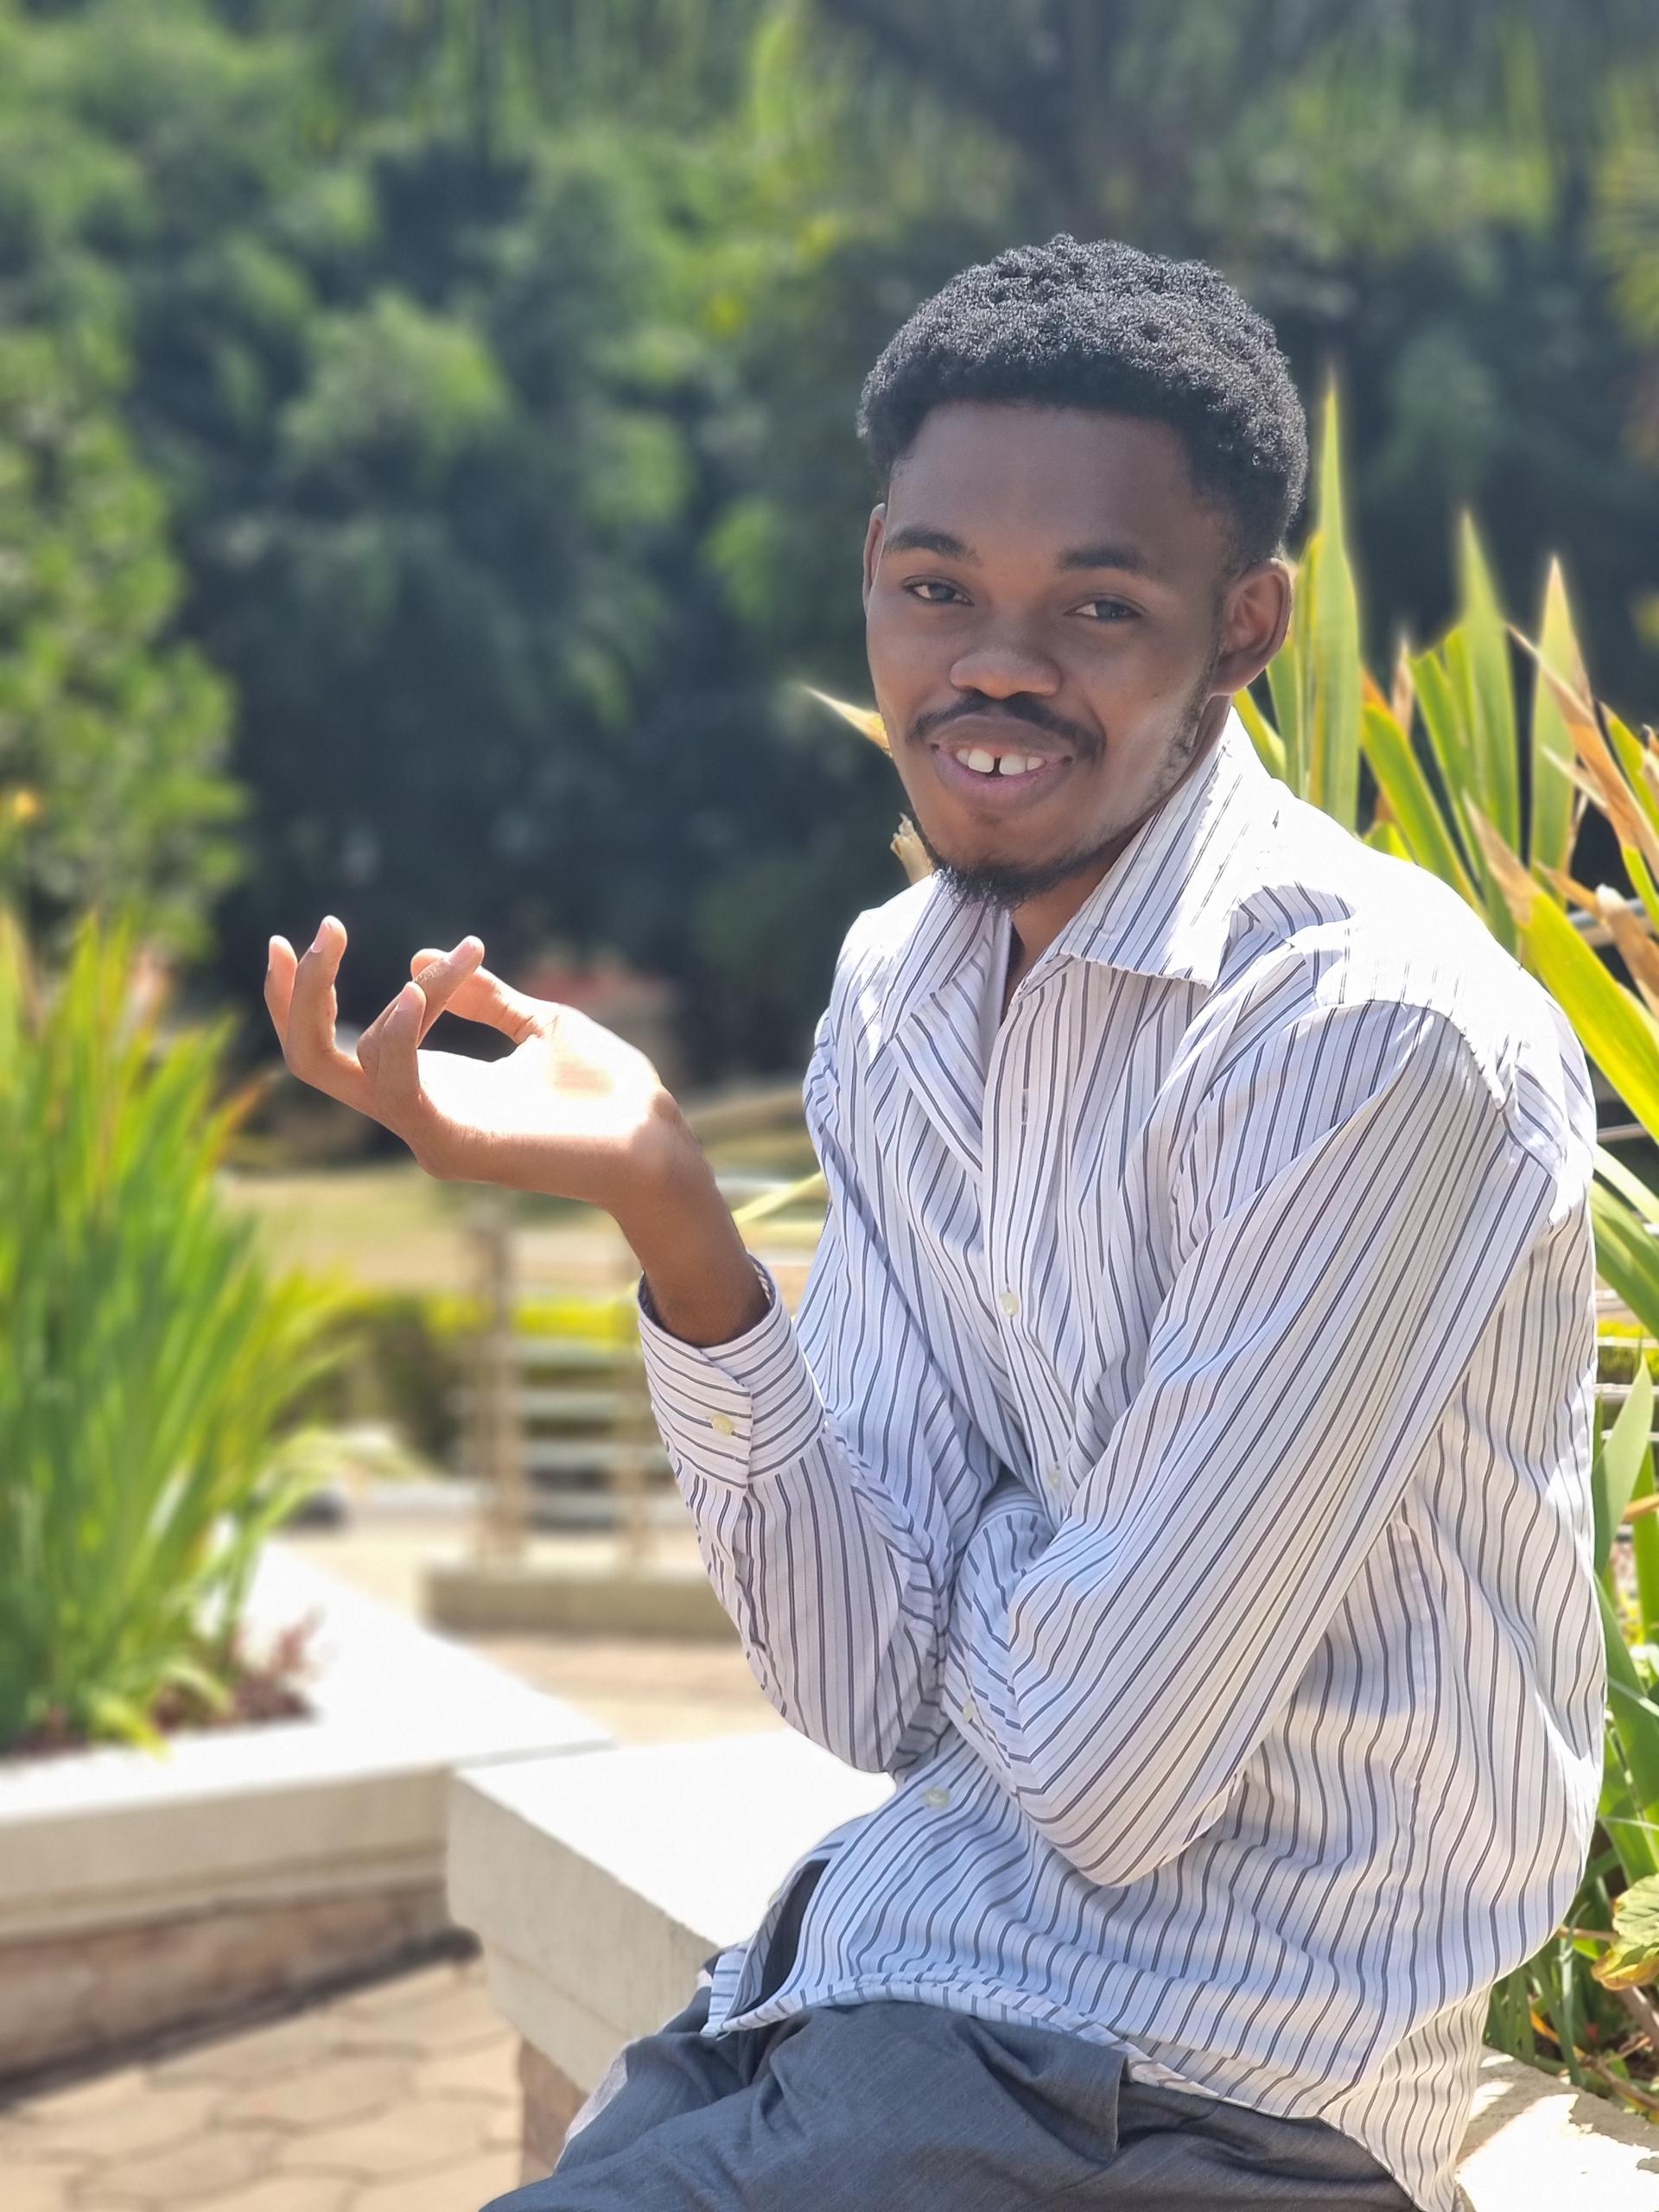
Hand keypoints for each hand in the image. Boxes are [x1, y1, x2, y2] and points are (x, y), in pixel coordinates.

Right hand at [263, 914, 685, 1206]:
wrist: (658, 1145)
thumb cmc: (610, 1094)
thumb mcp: (542, 1025)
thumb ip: (486, 998)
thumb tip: (424, 953)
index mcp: (432, 1087)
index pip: (337, 1046)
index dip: (307, 992)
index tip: (325, 928)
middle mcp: (417, 1114)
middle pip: (311, 1061)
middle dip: (299, 993)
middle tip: (323, 930)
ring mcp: (430, 1135)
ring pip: (345, 1066)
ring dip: (387, 994)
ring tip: (461, 959)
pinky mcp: (455, 1147)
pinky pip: (398, 1088)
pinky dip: (398, 1034)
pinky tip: (419, 992)